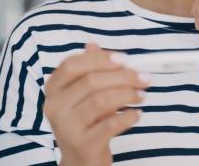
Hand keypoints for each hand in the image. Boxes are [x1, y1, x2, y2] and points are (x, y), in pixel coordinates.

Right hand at [44, 43, 149, 165]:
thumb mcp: (84, 94)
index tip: (124, 59)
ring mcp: (66, 127)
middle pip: (91, 81)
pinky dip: (128, 116)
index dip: (100, 59)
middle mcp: (54, 107)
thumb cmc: (86, 121)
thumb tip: (93, 44)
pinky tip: (136, 114)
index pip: (72, 65)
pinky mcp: (82, 144)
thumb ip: (89, 69)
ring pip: (101, 101)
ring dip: (127, 94)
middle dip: (123, 76)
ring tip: (142, 95)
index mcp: (54, 89)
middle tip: (144, 77)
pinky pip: (110, 125)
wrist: (80, 160)